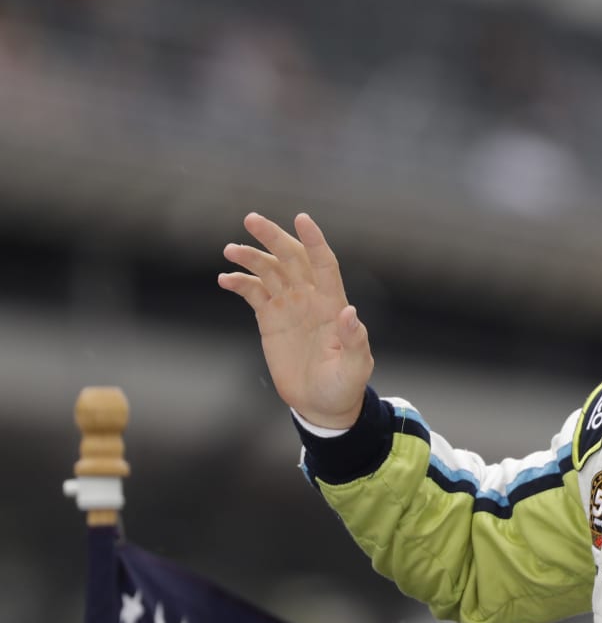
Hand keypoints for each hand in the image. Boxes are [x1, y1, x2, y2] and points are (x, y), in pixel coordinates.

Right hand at [218, 212, 373, 428]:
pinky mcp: (270, 319)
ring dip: (250, 257)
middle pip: (291, 258)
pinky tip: (225, 278)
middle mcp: (311, 298)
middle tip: (251, 219)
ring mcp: (289, 306)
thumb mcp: (355, 367)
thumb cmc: (344, 386)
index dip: (314, 241)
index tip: (301, 218)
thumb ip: (354, 341)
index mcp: (333, 304)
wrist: (321, 404)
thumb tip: (349, 313)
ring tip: (230, 250)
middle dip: (273, 237)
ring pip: (269, 271)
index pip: (324, 264)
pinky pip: (253, 293)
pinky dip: (239, 282)